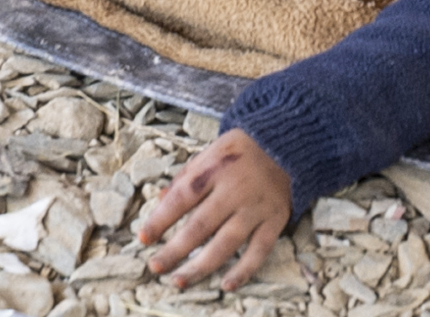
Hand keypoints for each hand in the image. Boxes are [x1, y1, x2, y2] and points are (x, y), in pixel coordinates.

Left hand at [138, 129, 290, 284]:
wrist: (286, 144)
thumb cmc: (240, 151)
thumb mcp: (210, 151)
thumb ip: (185, 176)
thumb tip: (160, 199)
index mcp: (214, 169)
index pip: (182, 197)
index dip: (161, 218)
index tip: (143, 237)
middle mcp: (235, 190)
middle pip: (200, 225)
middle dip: (175, 249)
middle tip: (155, 266)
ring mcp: (255, 208)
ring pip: (226, 242)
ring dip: (201, 265)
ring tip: (179, 281)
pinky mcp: (274, 221)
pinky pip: (259, 250)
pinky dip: (244, 270)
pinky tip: (226, 284)